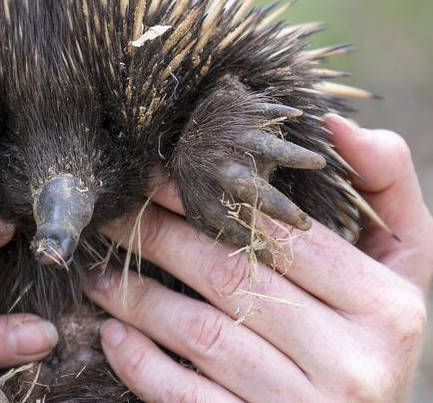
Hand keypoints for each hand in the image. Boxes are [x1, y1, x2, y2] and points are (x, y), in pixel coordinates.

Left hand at [86, 115, 431, 402]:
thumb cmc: (372, 336)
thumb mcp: (404, 267)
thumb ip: (386, 190)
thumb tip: (340, 126)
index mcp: (384, 306)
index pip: (282, 235)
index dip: (213, 200)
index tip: (158, 179)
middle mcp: (351, 360)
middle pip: (231, 278)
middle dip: (160, 239)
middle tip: (115, 218)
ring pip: (200, 335)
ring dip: (137, 298)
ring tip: (99, 274)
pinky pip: (187, 399)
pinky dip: (142, 365)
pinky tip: (114, 336)